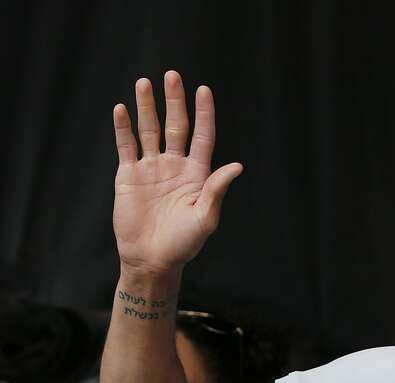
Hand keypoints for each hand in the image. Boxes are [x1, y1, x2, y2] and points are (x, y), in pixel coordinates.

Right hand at [112, 71, 242, 275]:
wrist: (152, 259)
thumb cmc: (183, 243)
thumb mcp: (205, 218)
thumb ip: (217, 190)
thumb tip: (236, 166)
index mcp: (197, 174)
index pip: (202, 136)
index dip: (204, 114)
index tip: (203, 90)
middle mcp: (175, 166)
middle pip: (175, 126)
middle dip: (174, 102)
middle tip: (172, 75)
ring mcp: (151, 168)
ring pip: (149, 130)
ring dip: (147, 107)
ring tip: (144, 83)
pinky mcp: (129, 175)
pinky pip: (126, 146)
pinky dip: (123, 128)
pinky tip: (122, 109)